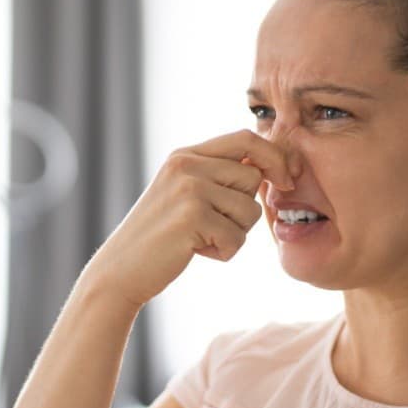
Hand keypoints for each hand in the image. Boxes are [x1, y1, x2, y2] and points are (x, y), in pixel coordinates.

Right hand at [84, 129, 293, 308]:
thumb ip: (218, 175)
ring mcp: (188, 189)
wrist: (121, 269)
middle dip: (243, 209)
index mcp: (185, 155)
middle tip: (212, 225)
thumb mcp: (184, 193)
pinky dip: (224, 251)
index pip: (245, 138)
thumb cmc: (160, 236)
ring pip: (250, 210)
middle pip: (253, 178)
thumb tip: (270, 166)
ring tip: (201, 239)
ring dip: (234, 234)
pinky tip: (196, 251)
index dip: (274, 156)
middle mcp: (186, 165)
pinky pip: (237, 237)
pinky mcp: (192, 217)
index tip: (287, 179)